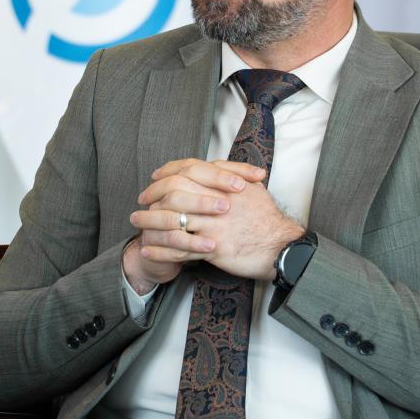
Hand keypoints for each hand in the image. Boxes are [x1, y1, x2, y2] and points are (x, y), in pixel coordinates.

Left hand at [133, 158, 303, 282]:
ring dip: (150, 222)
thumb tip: (220, 168)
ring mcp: (213, 225)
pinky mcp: (213, 248)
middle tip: (142, 201)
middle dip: (153, 195)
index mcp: (226, 184)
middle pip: (175, 192)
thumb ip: (235, 176)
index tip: (156, 178)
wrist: (282, 247)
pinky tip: (148, 250)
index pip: (190, 170)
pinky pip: (179, 248)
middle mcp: (217, 201)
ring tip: (137, 223)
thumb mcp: (254, 190)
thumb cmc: (268, 219)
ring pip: (172, 219)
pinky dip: (161, 249)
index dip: (168, 172)